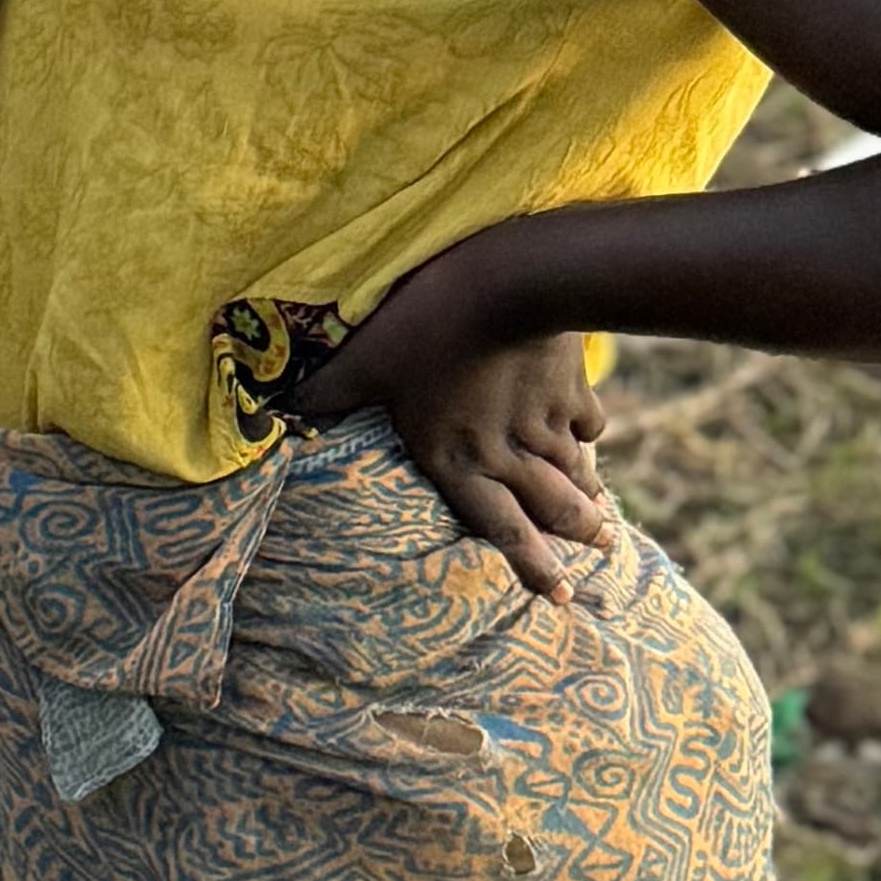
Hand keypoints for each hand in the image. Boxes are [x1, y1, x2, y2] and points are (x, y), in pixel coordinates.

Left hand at [289, 243, 608, 600]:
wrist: (509, 285)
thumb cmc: (424, 327)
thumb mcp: (365, 361)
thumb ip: (326, 392)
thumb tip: (275, 409)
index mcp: (457, 459)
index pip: (498, 528)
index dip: (530, 566)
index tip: (558, 595)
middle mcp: (507, 454)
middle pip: (551, 508)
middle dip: (577, 534)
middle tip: (603, 552)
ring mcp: (546, 425)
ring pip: (574, 474)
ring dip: (589, 498)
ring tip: (606, 521)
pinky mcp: (572, 390)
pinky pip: (588, 424)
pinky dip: (590, 436)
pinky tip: (592, 438)